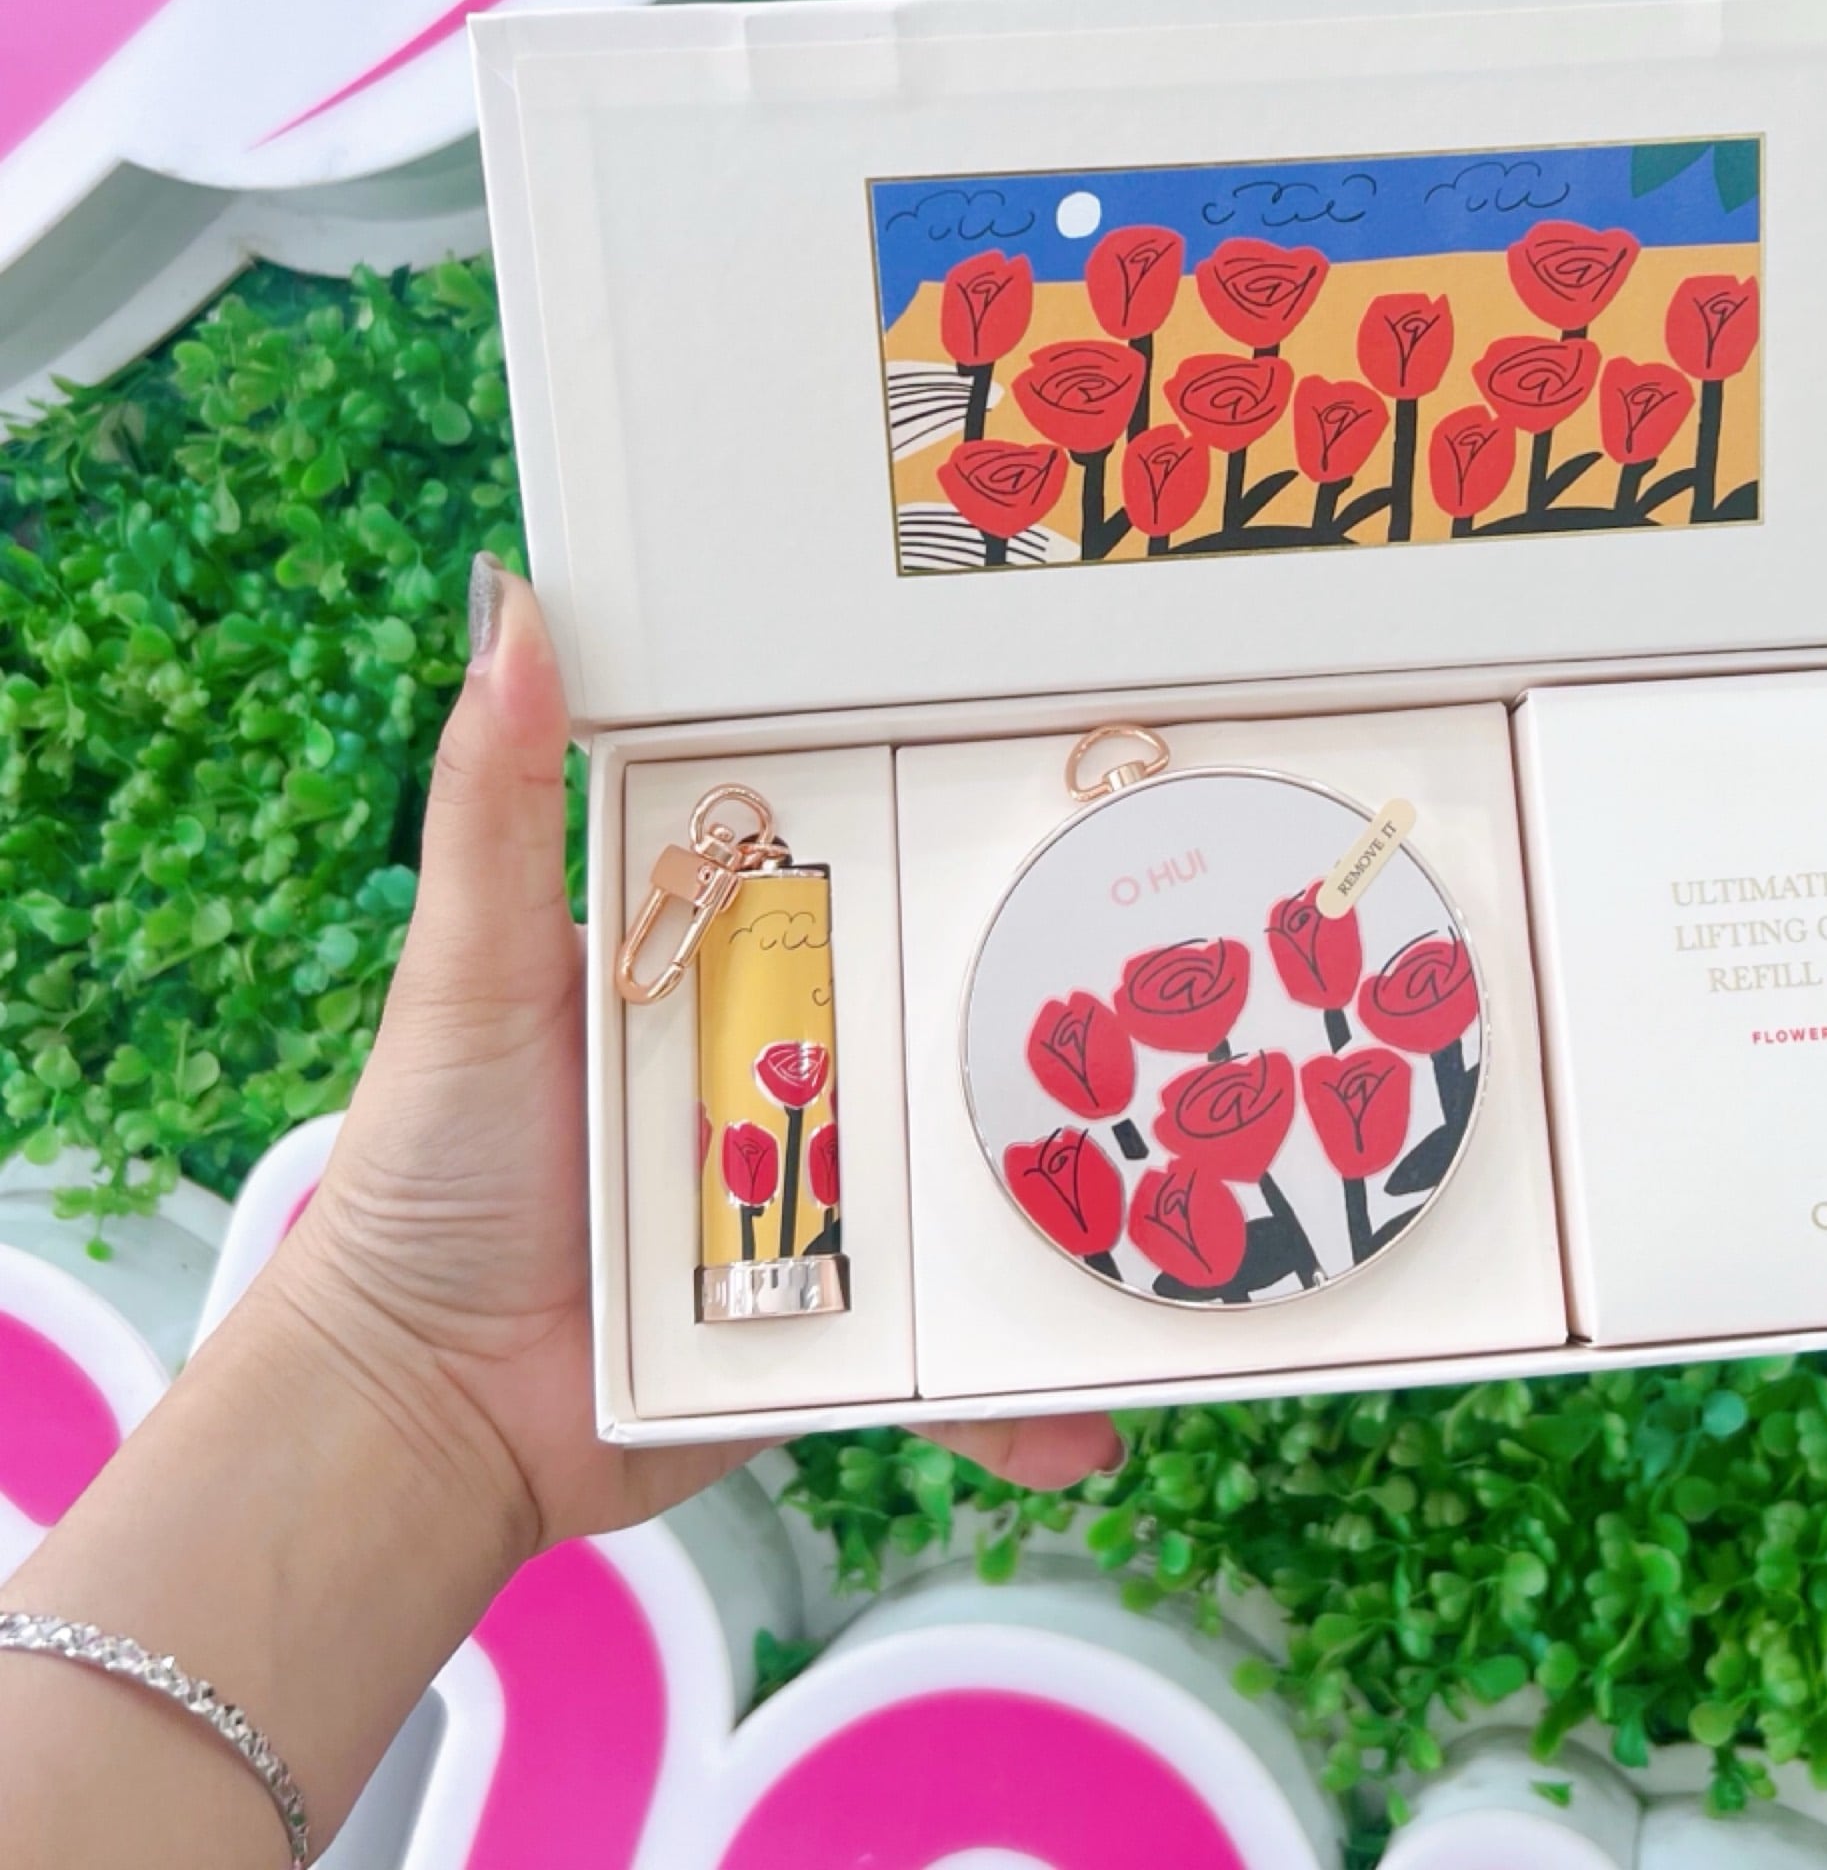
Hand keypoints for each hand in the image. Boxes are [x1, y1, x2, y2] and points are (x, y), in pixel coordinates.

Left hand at [269, 556, 1120, 1556]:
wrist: (414, 1414)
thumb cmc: (425, 1174)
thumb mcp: (472, 969)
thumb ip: (497, 804)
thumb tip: (514, 606)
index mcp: (727, 971)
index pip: (862, 879)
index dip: (956, 829)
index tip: (1075, 764)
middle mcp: (794, 1074)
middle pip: (947, 1028)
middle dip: (1067, 1019)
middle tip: (1211, 973)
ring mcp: (826, 1204)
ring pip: (975, 1190)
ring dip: (1077, 1208)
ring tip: (1201, 1198)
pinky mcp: (833, 1330)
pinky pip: (944, 1361)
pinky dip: (1014, 1399)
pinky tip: (1089, 1422)